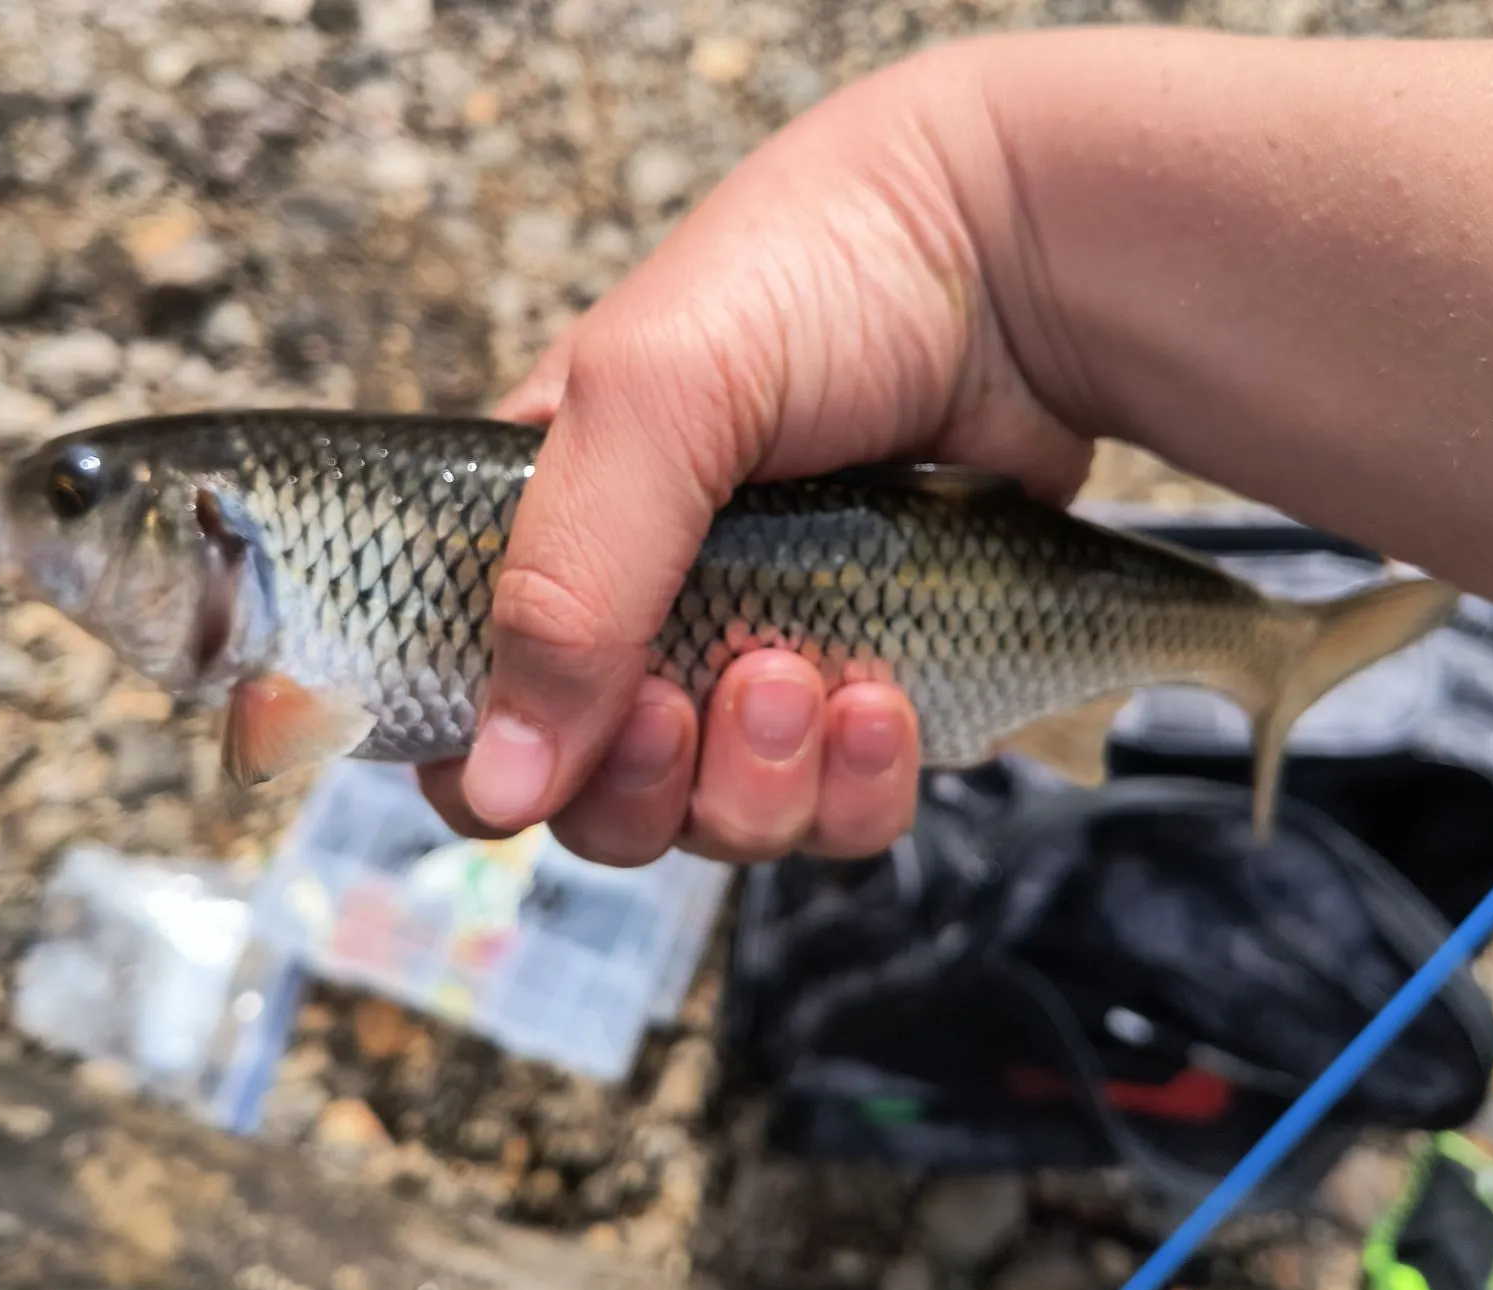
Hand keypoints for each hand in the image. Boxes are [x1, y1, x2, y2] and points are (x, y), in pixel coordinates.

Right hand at [418, 43, 1092, 866]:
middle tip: (709, 689)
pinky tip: (885, 701)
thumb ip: (562, 583)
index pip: (470, 710)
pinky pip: (840, 816)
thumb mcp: (651, 396)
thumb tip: (497, 785)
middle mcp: (645, 618)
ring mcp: (759, 663)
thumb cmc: (815, 283)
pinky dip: (859, 787)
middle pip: (600, 802)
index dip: (501, 764)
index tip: (577, 732)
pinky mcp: (866, 696)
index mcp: (546, 539)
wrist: (1021, 264)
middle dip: (652, 782)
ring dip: (763, 782)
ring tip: (815, 678)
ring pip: (724, 823)